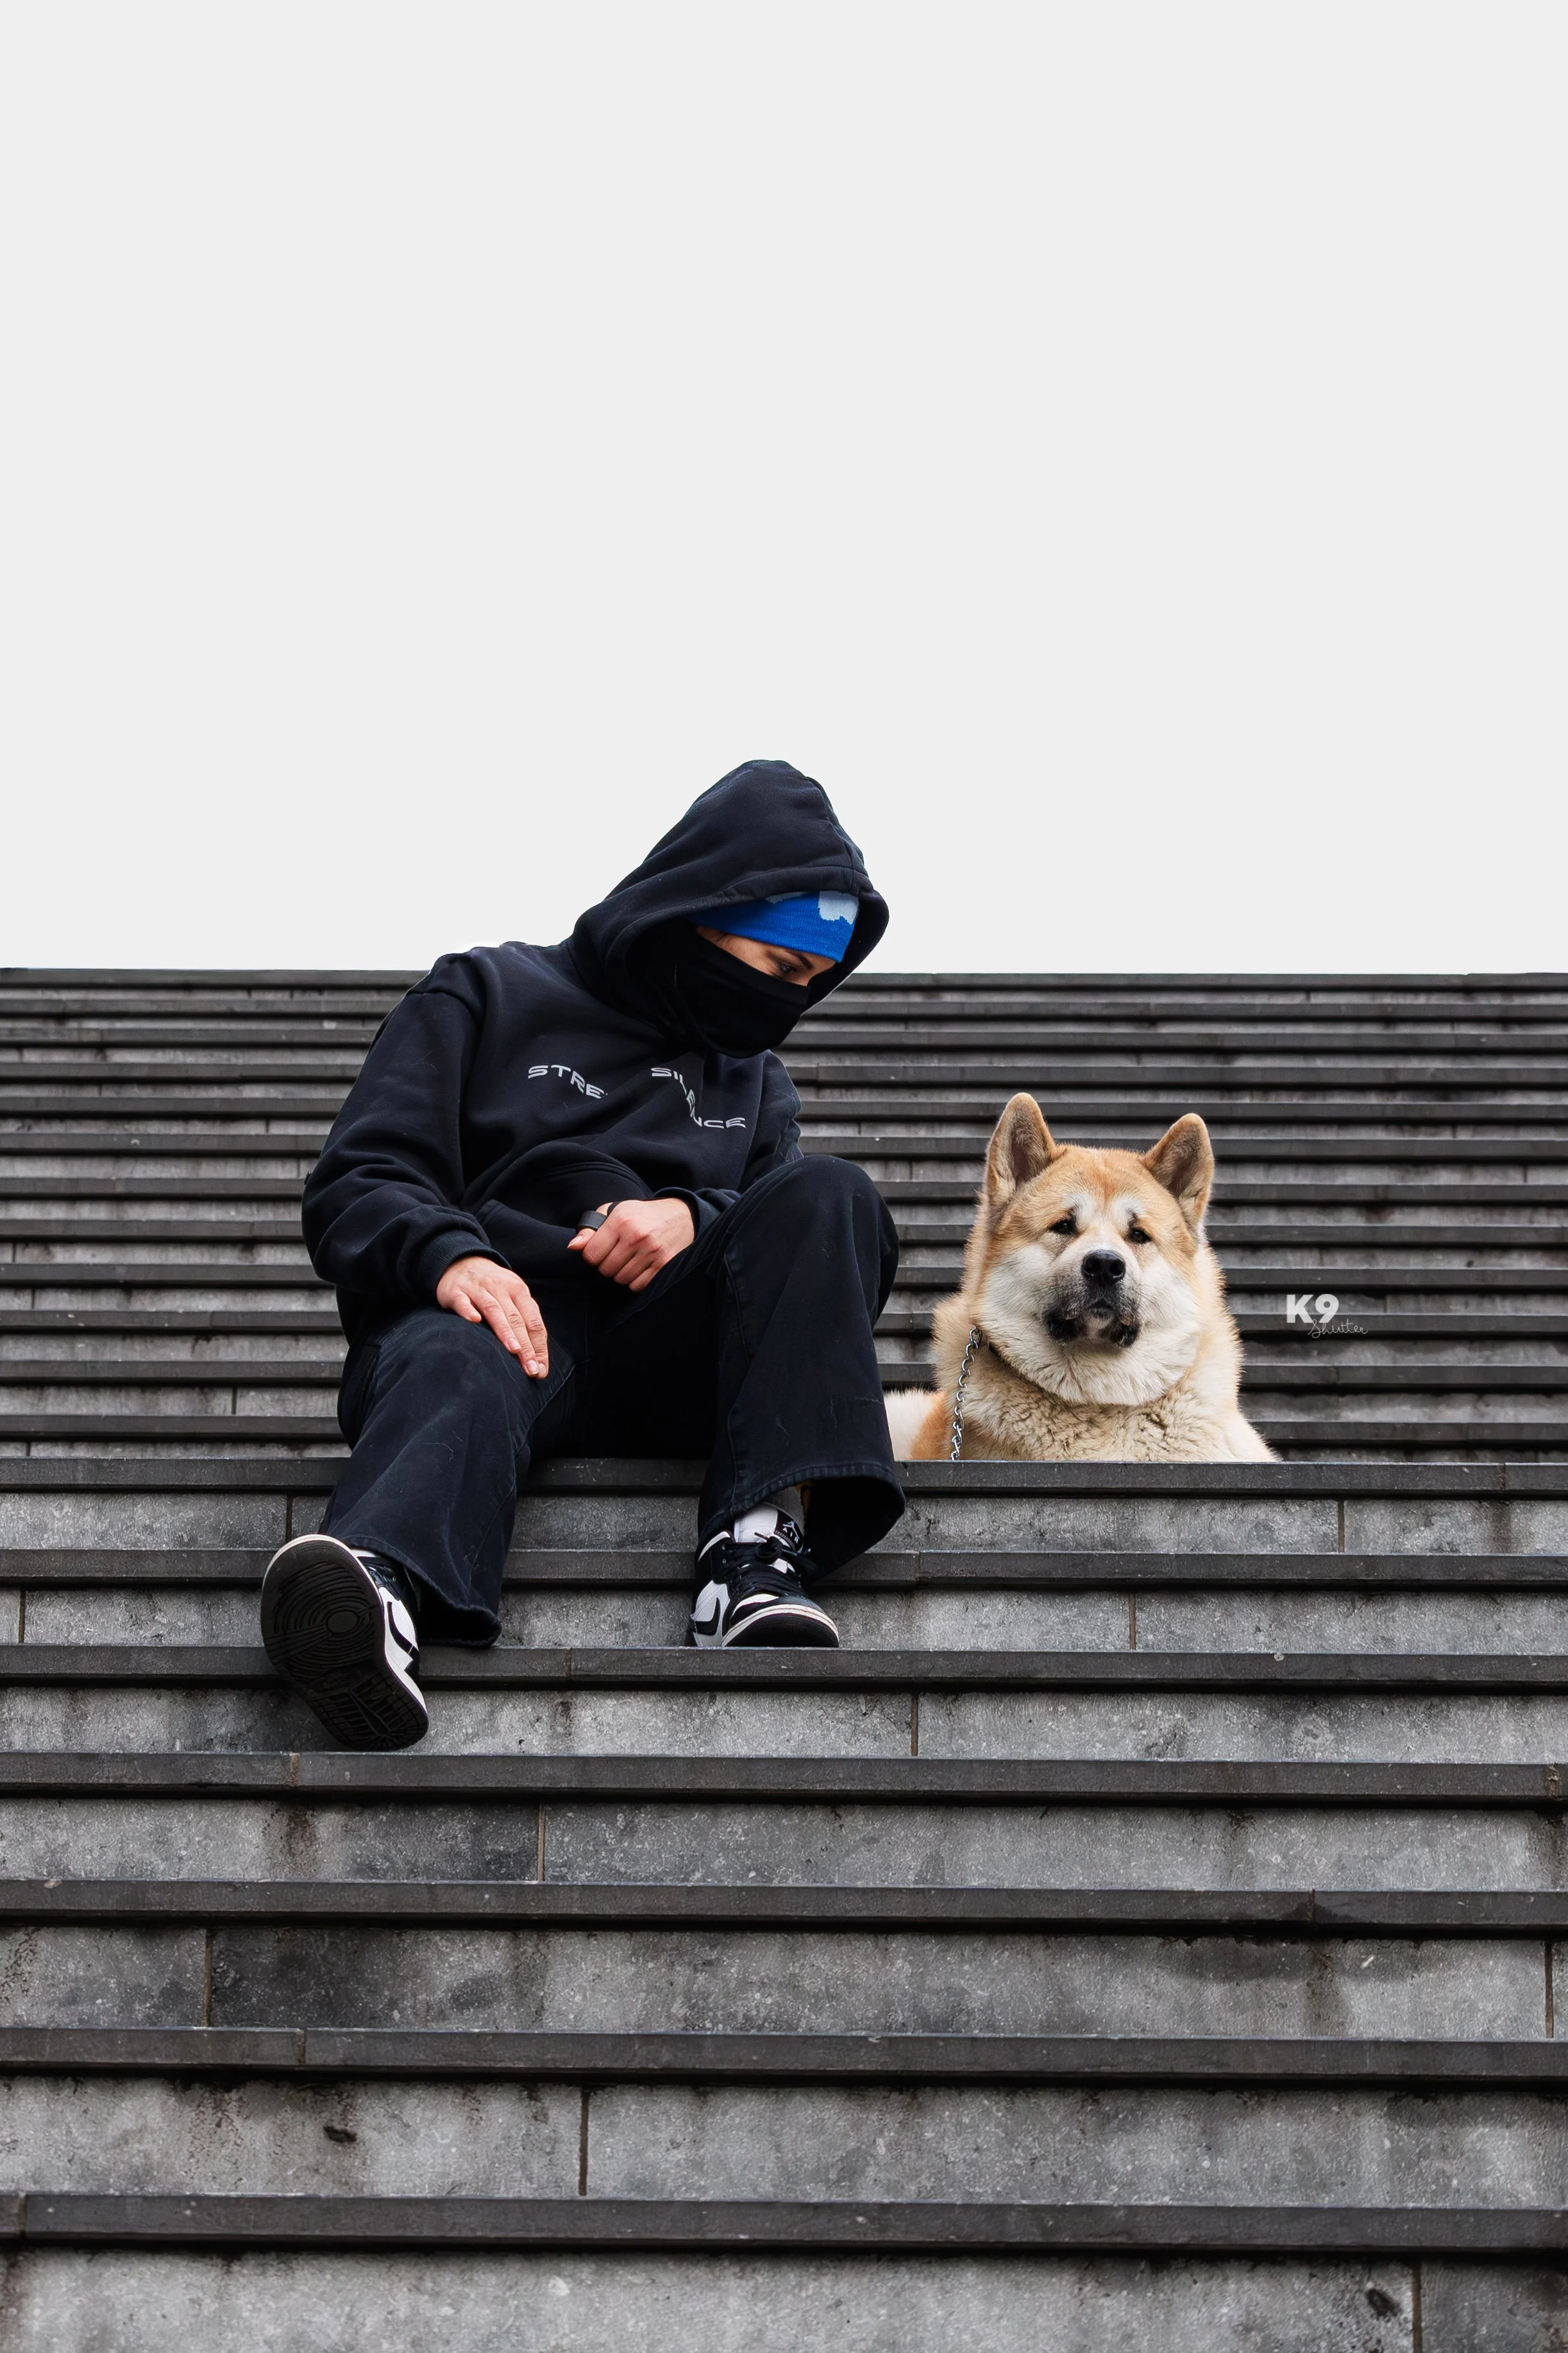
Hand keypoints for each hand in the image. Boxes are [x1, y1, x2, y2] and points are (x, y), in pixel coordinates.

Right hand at [435, 1255, 549, 1377]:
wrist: (462, 1261)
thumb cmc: (492, 1286)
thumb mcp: (513, 1296)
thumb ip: (524, 1320)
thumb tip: (536, 1355)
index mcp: (519, 1291)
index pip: (533, 1322)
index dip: (539, 1346)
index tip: (541, 1370)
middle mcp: (501, 1288)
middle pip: (517, 1319)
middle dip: (526, 1346)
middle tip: (531, 1368)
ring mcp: (478, 1289)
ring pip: (494, 1310)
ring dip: (505, 1331)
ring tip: (513, 1350)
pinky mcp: (456, 1291)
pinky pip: (463, 1301)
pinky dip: (468, 1310)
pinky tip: (474, 1321)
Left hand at [567, 1198, 694, 1291]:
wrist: (682, 1216)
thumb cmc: (642, 1215)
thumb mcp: (615, 1212)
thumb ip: (590, 1229)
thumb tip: (573, 1247)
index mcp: (621, 1220)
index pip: (591, 1255)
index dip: (593, 1256)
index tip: (601, 1251)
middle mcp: (636, 1236)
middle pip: (605, 1270)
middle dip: (608, 1265)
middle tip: (618, 1255)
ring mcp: (652, 1251)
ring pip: (621, 1279)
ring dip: (622, 1274)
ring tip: (631, 1260)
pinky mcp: (664, 1265)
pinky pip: (637, 1286)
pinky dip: (636, 1280)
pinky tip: (641, 1266)